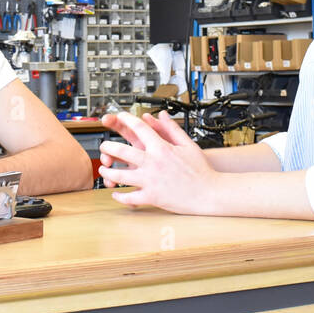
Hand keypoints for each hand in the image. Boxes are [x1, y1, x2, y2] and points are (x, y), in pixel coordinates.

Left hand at [98, 111, 218, 214]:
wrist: (209, 193)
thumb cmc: (201, 170)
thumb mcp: (188, 145)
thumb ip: (172, 129)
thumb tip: (162, 115)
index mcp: (162, 148)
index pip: (139, 128)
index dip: (126, 120)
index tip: (119, 117)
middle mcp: (153, 163)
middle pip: (122, 151)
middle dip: (108, 147)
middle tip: (104, 146)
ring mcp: (151, 181)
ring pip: (120, 175)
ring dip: (108, 172)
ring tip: (104, 170)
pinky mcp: (152, 197)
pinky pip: (130, 198)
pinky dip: (120, 196)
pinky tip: (116, 193)